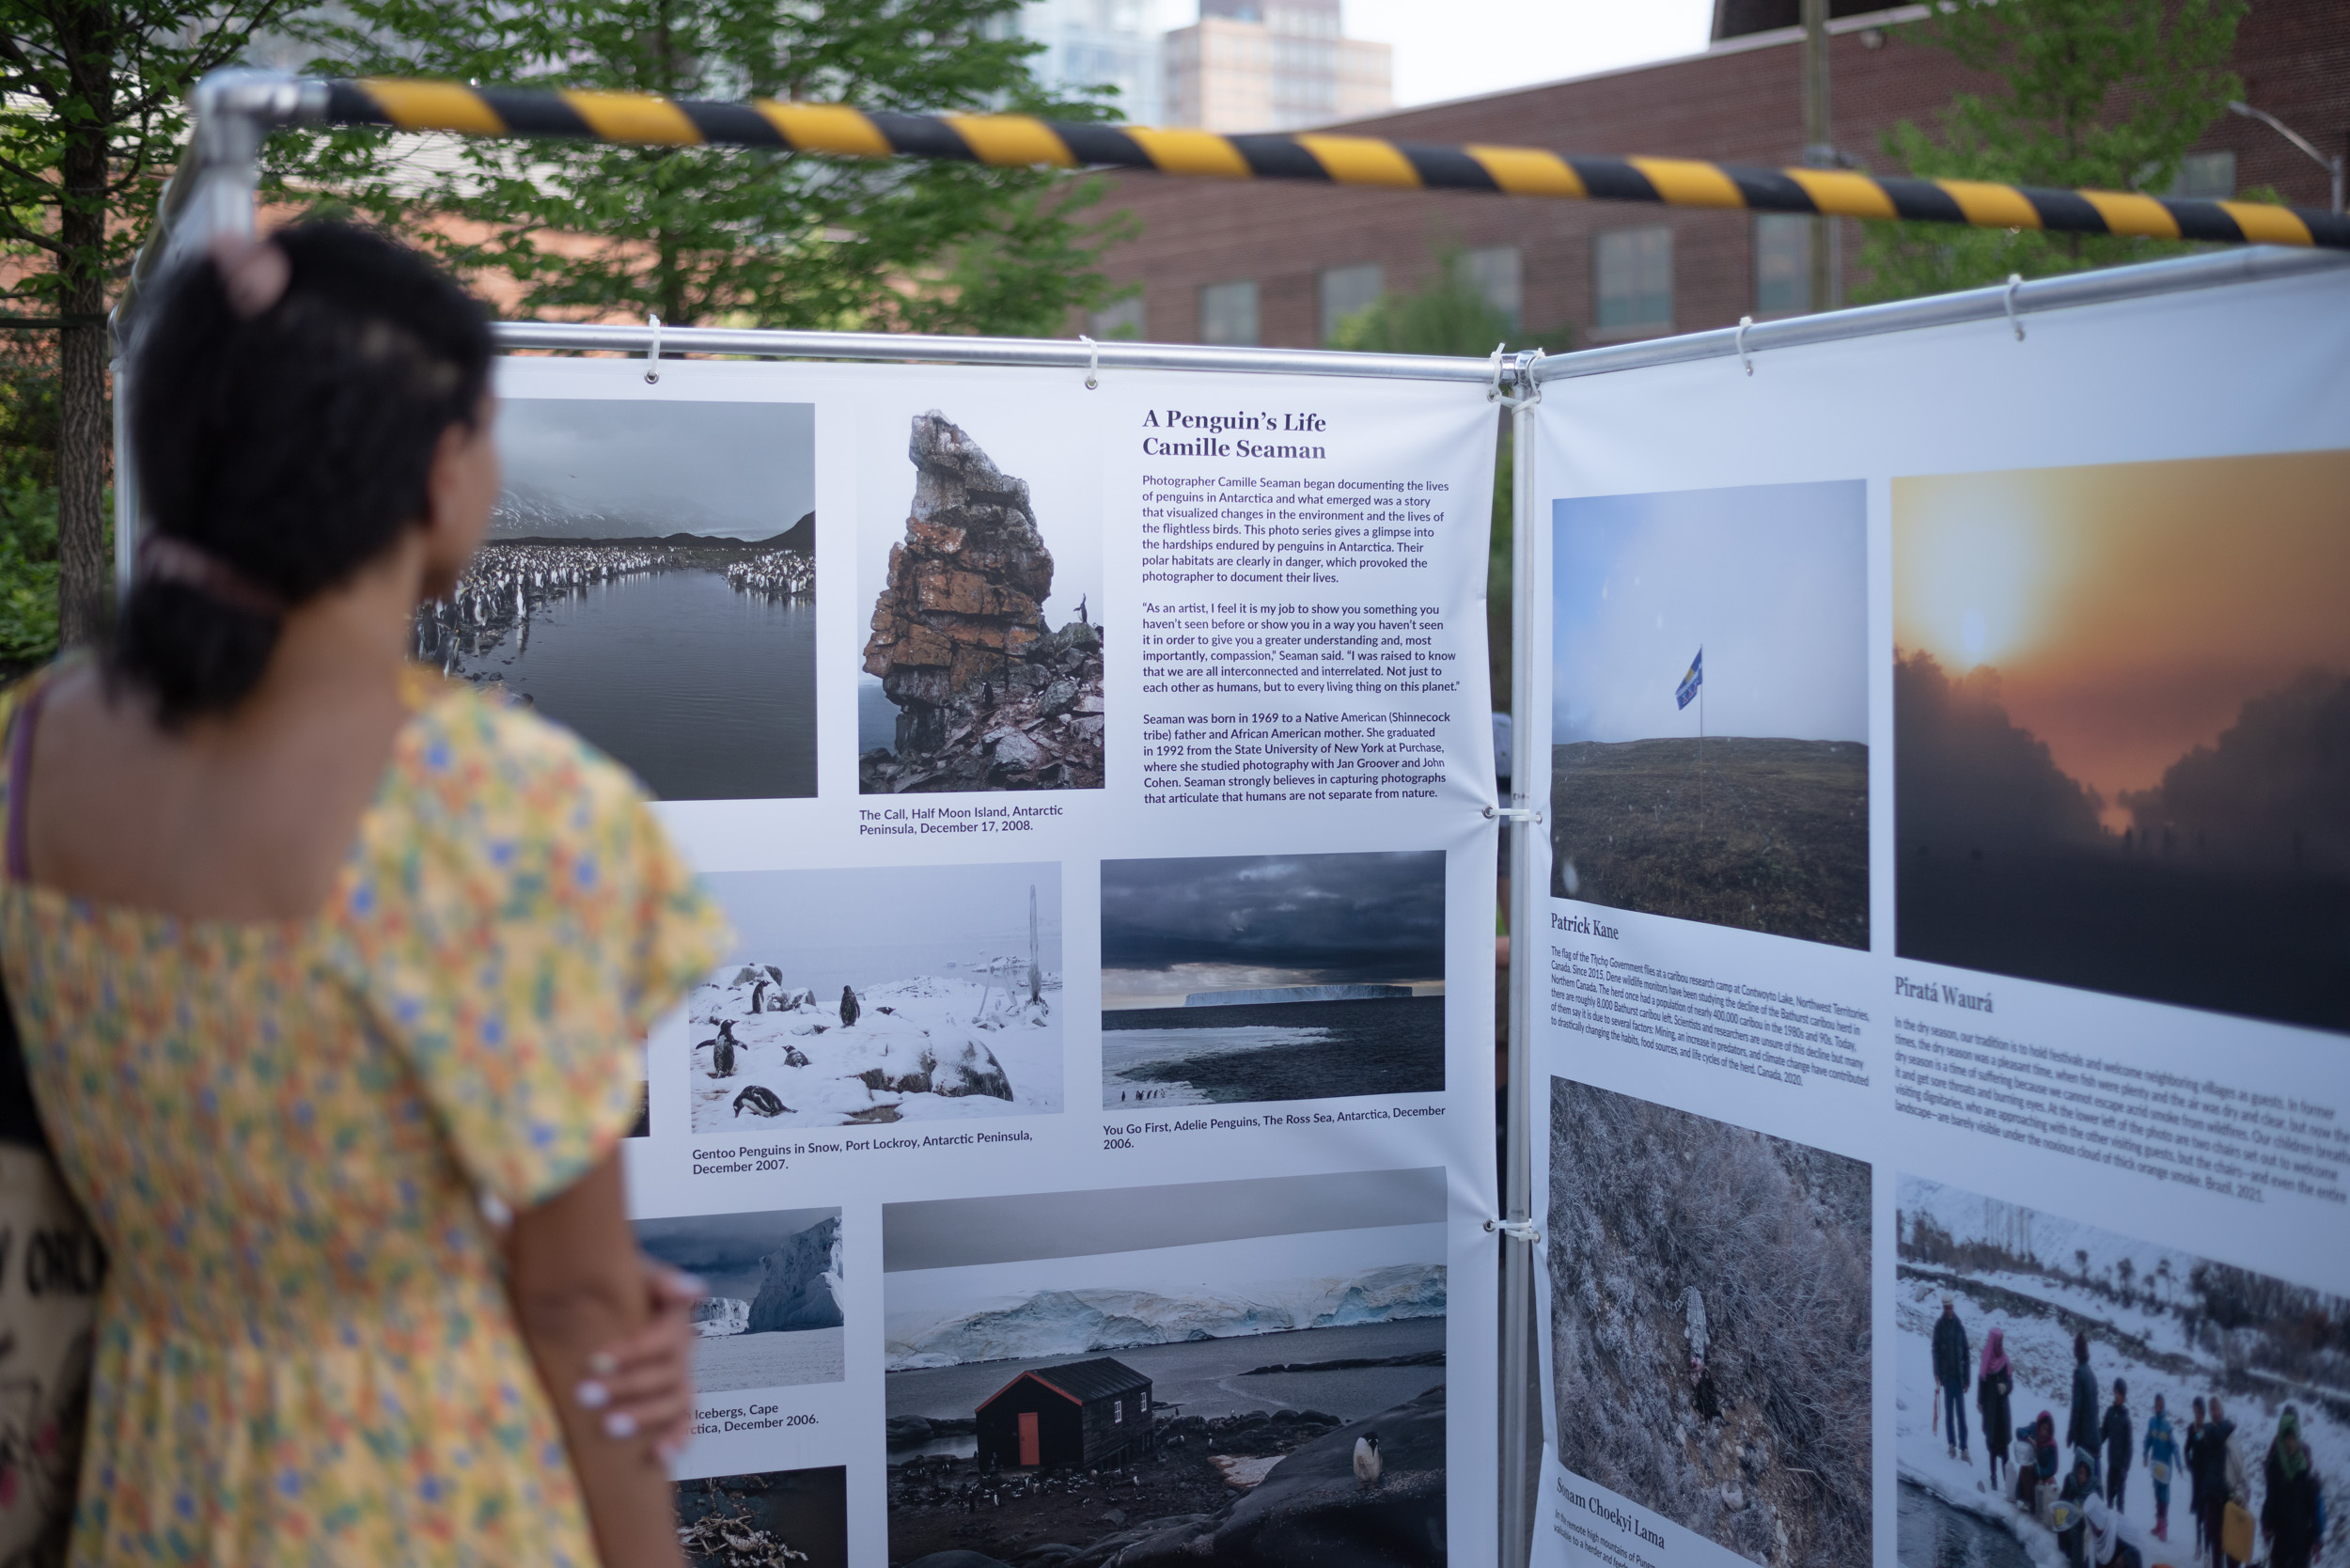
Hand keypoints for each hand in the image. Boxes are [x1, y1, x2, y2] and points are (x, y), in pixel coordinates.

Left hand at [574, 1259, 701, 1461]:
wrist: (608, 1302)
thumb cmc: (618, 1287)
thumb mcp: (633, 1273)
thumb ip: (660, 1278)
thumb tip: (696, 1290)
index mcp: (675, 1320)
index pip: (662, 1338)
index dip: (632, 1350)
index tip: (594, 1359)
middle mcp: (683, 1352)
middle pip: (665, 1374)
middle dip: (625, 1387)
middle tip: (584, 1395)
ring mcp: (680, 1380)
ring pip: (675, 1402)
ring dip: (644, 1415)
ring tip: (608, 1427)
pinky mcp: (674, 1404)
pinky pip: (686, 1425)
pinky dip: (677, 1440)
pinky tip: (658, 1457)